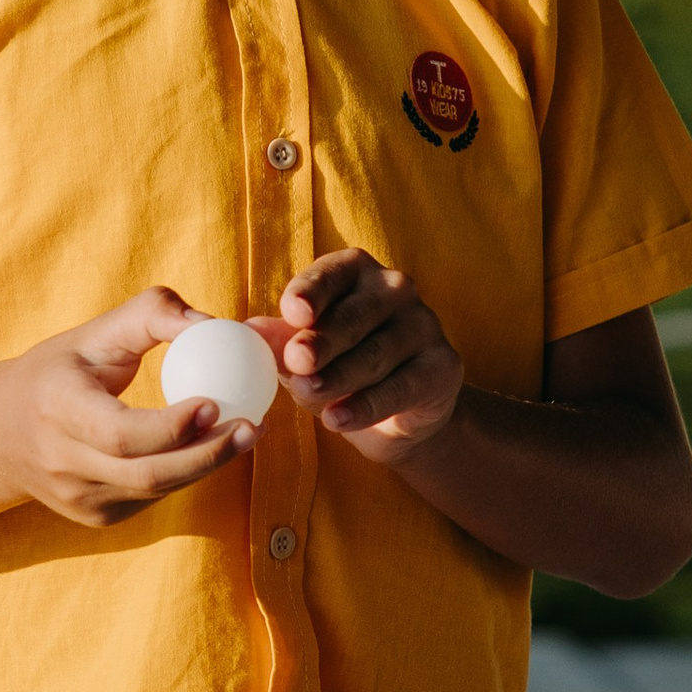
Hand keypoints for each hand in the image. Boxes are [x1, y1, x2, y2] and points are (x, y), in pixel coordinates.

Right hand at [0, 287, 254, 528]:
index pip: (119, 432)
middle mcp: (62, 462)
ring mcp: (79, 498)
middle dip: (208, 454)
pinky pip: (153, 497)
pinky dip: (186, 473)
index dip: (172, 427)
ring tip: (245, 434)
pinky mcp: (97, 517)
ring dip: (208, 464)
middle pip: (146, 473)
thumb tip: (210, 323)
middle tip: (251, 426)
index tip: (217, 403)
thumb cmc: (61, 369)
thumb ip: (152, 314)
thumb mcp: (95, 331)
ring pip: (156, 490)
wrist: (3, 432)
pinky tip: (209, 449)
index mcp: (56, 408)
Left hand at [269, 250, 464, 462]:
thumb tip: (248, 330)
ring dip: (339, 377)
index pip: (330, 275)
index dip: (310, 292)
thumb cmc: (339, 367)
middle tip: (296, 360)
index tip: (292, 313)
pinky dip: (367, 405)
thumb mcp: (302, 353)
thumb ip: (279, 341)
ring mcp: (424, 325)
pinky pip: (402, 386)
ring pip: (375, 354)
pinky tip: (338, 419)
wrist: (398, 416)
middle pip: (353, 316)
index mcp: (355, 272)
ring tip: (308, 394)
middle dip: (322, 340)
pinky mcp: (443, 365)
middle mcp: (395, 289)